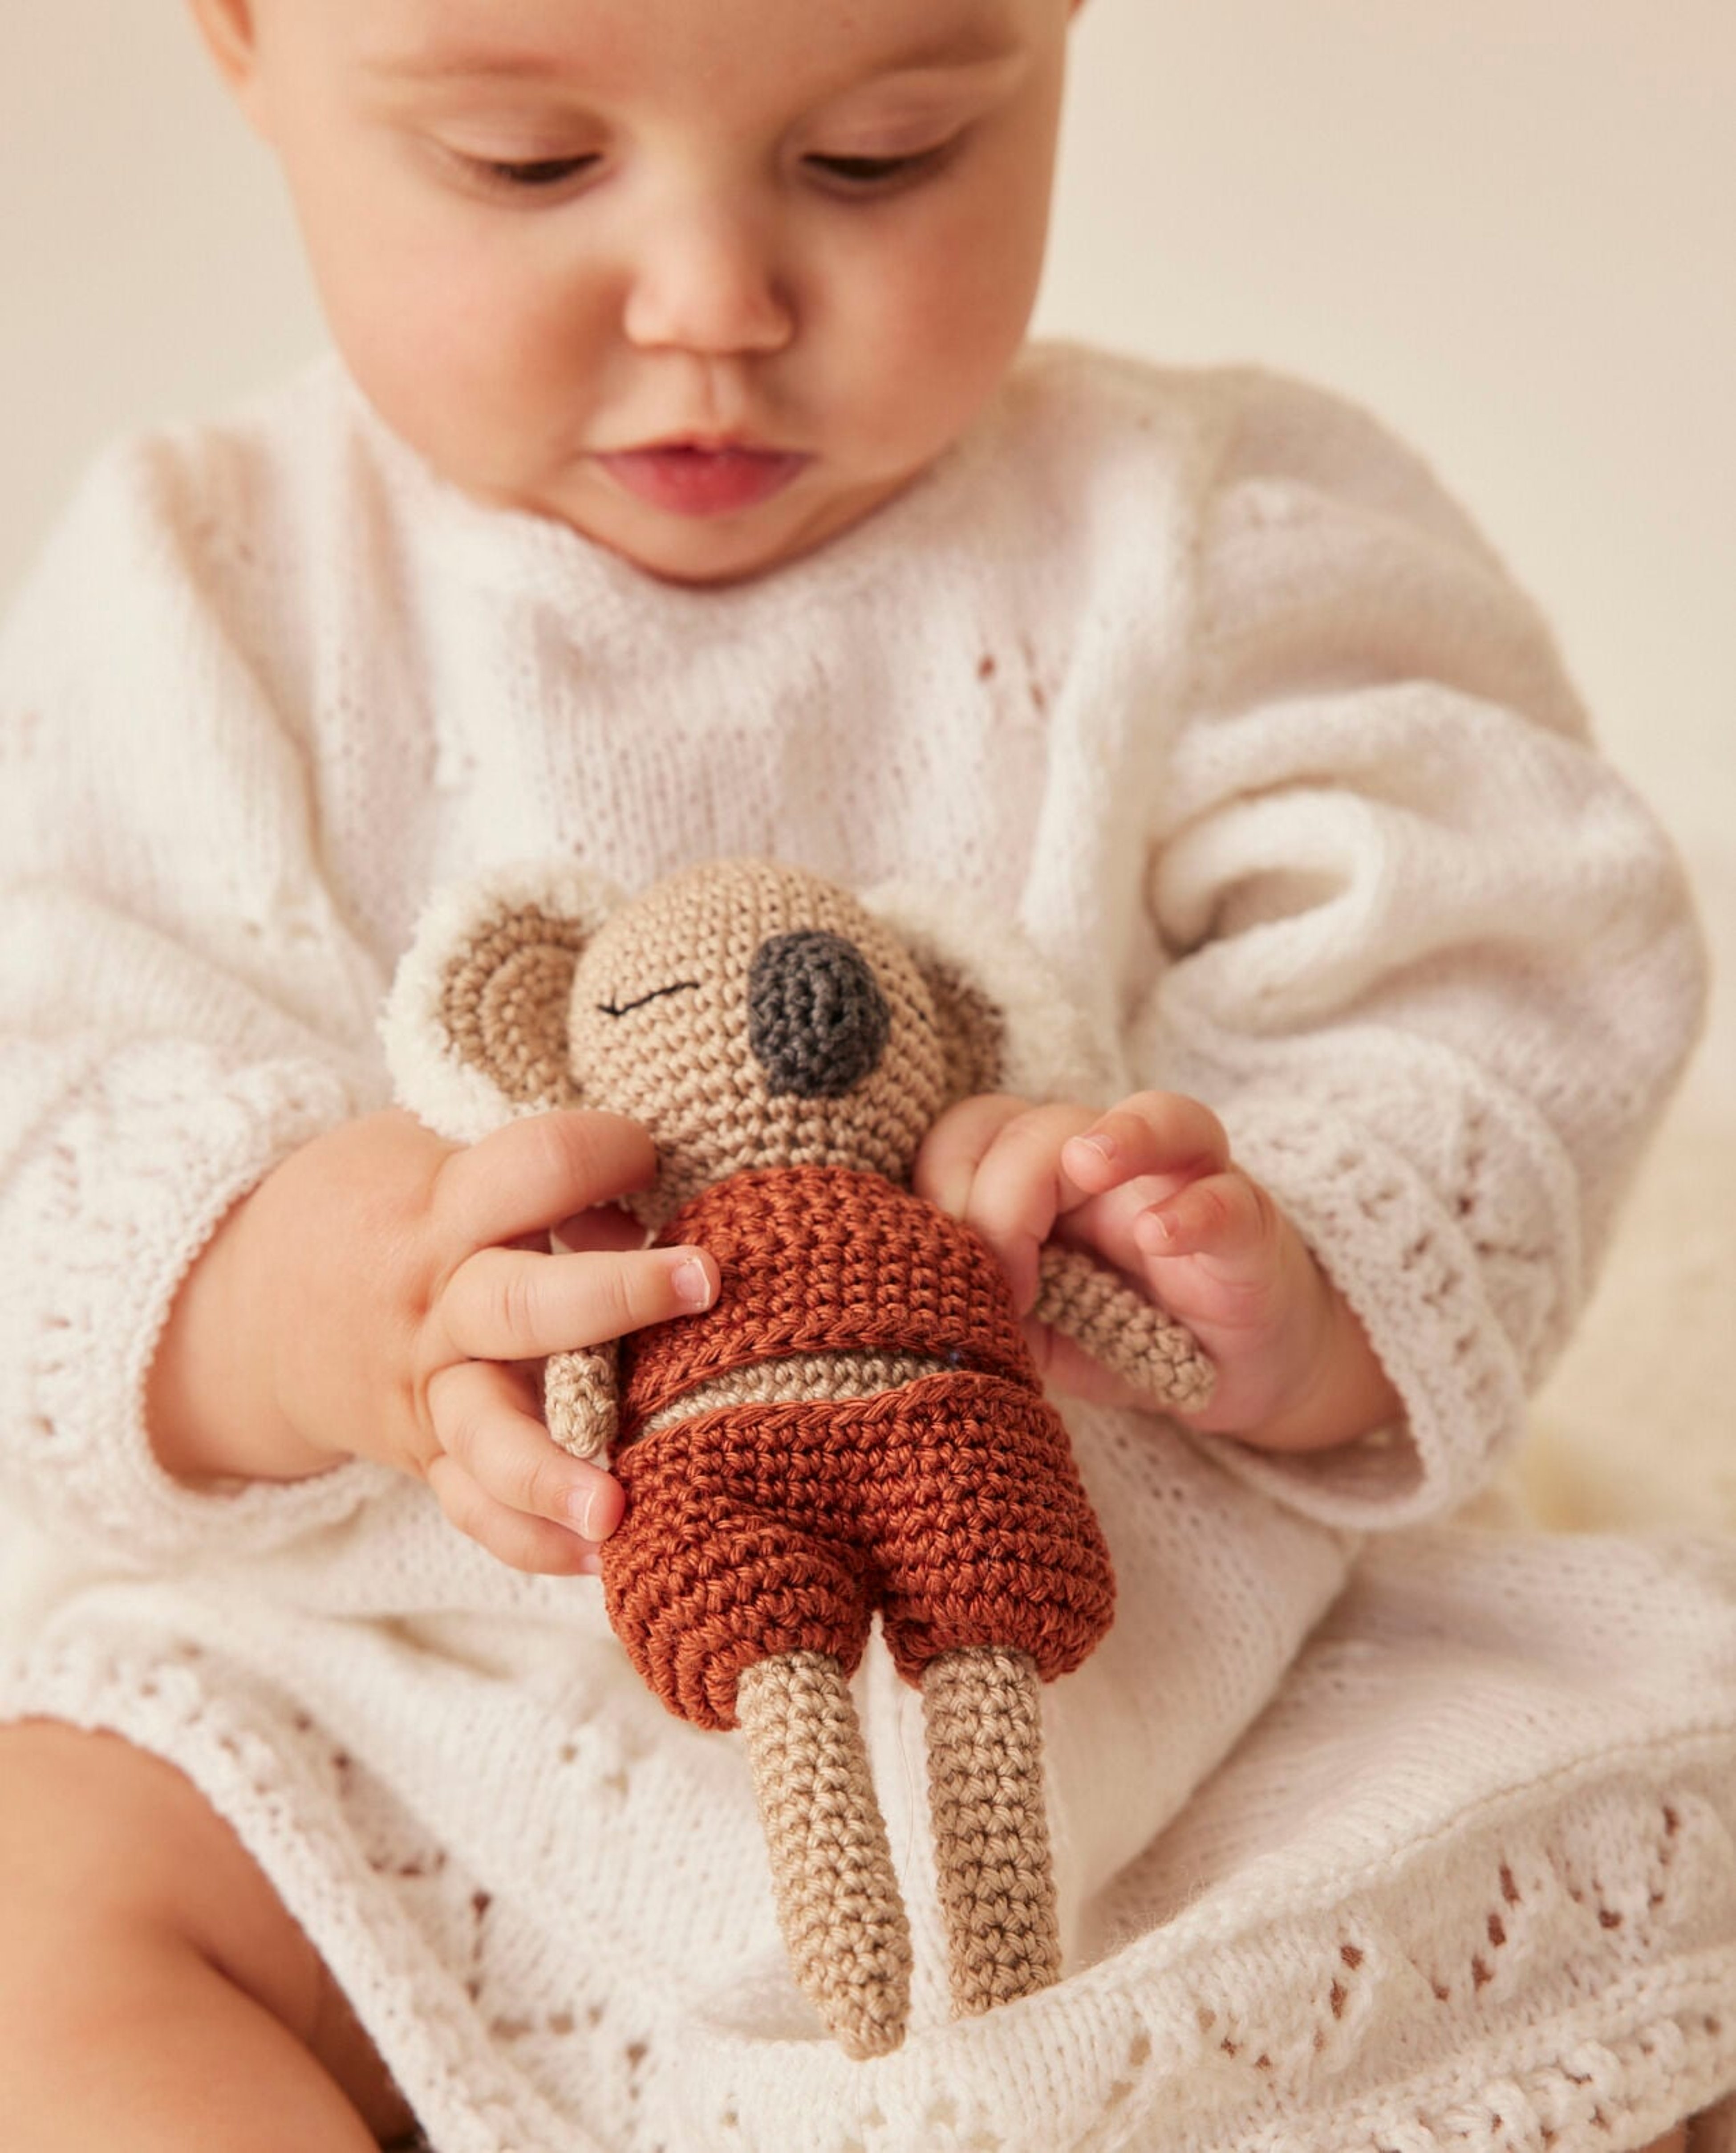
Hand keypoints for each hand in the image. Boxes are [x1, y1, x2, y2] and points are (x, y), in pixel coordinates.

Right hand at [145, 1108, 718, 1571]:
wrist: (248, 1310)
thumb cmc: (380, 1212)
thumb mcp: (431, 1161)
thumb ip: (533, 1179)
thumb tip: (643, 1217)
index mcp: (444, 1210)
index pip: (534, 1166)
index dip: (605, 1148)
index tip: (651, 1152)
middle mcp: (438, 1306)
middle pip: (520, 1303)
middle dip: (614, 1294)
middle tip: (704, 1281)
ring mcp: (430, 1391)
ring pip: (489, 1435)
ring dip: (553, 1472)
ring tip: (617, 1506)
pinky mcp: (428, 1457)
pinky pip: (475, 1509)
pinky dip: (532, 1540)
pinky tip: (599, 1559)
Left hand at [914, 1090, 1398, 1450]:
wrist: (1236, 1371)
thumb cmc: (1124, 1332)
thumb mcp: (1034, 1328)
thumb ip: (983, 1299)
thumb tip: (915, 1294)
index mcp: (1045, 1177)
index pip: (975, 1134)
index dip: (948, 1188)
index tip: (949, 1270)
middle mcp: (1115, 1164)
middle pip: (1045, 1124)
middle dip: (1004, 1192)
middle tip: (1008, 1276)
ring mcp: (1188, 1186)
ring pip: (1161, 1117)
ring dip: (1118, 1135)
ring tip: (1088, 1164)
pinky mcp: (1249, 1231)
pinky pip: (1227, 1200)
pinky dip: (1193, 1212)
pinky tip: (1159, 1236)